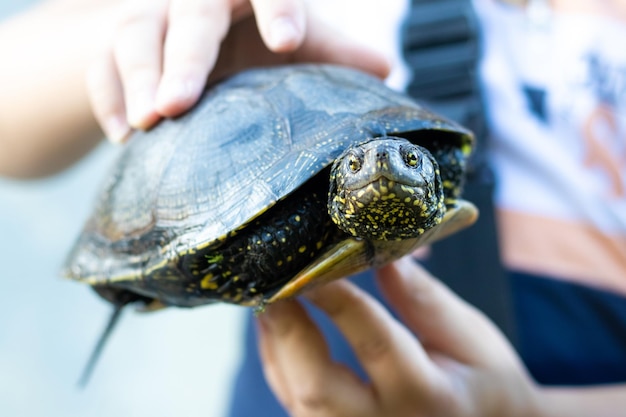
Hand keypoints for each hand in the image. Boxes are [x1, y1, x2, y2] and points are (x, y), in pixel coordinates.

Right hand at [87, 0, 389, 142]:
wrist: (189, 39)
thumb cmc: (254, 38)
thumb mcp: (295, 40)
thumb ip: (334, 52)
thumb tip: (388, 70)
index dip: (278, 6)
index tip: (288, 41)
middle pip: (189, 15)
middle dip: (186, 57)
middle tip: (181, 103)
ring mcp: (150, 18)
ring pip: (134, 35)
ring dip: (137, 79)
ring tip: (149, 121)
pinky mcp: (112, 45)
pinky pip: (100, 66)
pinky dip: (107, 99)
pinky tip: (123, 136)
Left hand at [256, 257, 541, 416]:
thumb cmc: (486, 385)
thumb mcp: (471, 338)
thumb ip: (425, 300)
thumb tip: (383, 254)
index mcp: (429, 400)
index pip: (374, 342)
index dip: (336, 299)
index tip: (311, 261)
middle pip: (317, 386)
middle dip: (287, 329)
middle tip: (270, 281)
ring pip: (298, 400)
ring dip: (276, 345)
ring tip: (270, 297)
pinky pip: (297, 405)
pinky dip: (282, 364)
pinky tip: (280, 329)